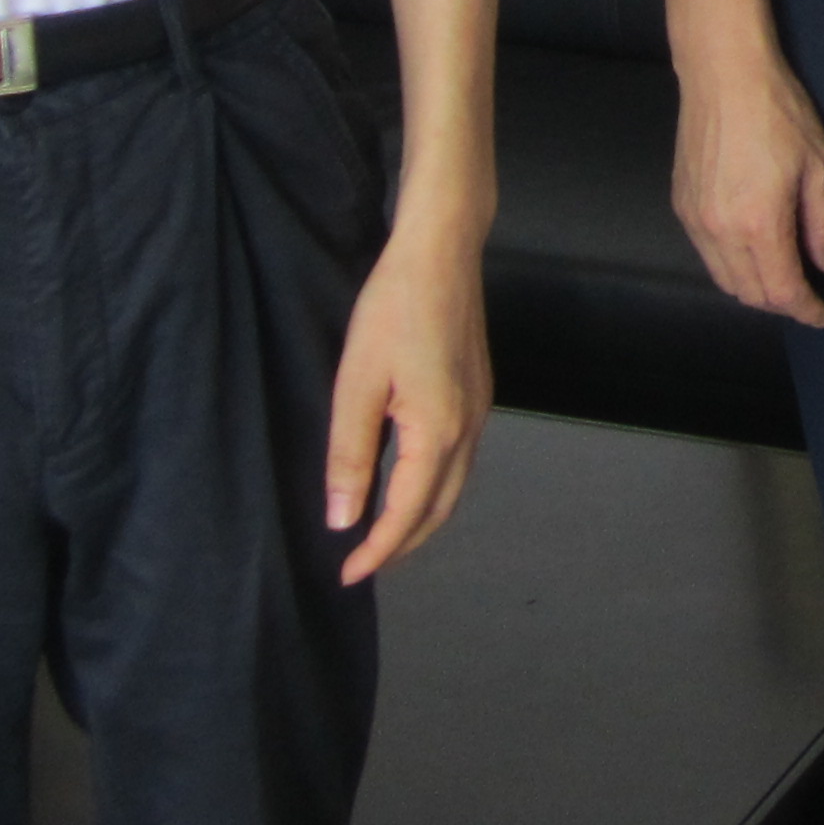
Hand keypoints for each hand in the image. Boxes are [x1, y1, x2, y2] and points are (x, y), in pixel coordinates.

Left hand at [325, 217, 493, 583]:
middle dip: (404, 543)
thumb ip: (350, 456)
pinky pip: (461, 459)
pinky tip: (410, 480)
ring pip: (456, 485)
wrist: (442, 250)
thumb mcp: (355, 383)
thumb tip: (342, 520)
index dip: (377, 550)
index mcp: (438, 431)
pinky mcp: (480, 390)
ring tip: (383, 531)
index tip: (346, 574)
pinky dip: (436, 486)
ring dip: (422, 517)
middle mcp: (469, 427)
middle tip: (363, 563)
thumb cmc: (392, 309)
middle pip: (442, 508)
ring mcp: (481, 408)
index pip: (407, 513)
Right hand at [672, 48, 823, 324]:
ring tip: (781, 274)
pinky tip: (750, 248)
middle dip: (780, 302)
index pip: (782, 290)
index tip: (823, 315)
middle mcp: (720, 231)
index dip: (805, 309)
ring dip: (753, 287)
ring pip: (724, 279)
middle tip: (806, 293)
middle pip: (750, 293)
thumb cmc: (779, 113)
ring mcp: (695, 220)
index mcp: (760, 224)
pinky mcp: (681, 205)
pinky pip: (706, 254)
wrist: (724, 75)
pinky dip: (730, 264)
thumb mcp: (820, 166)